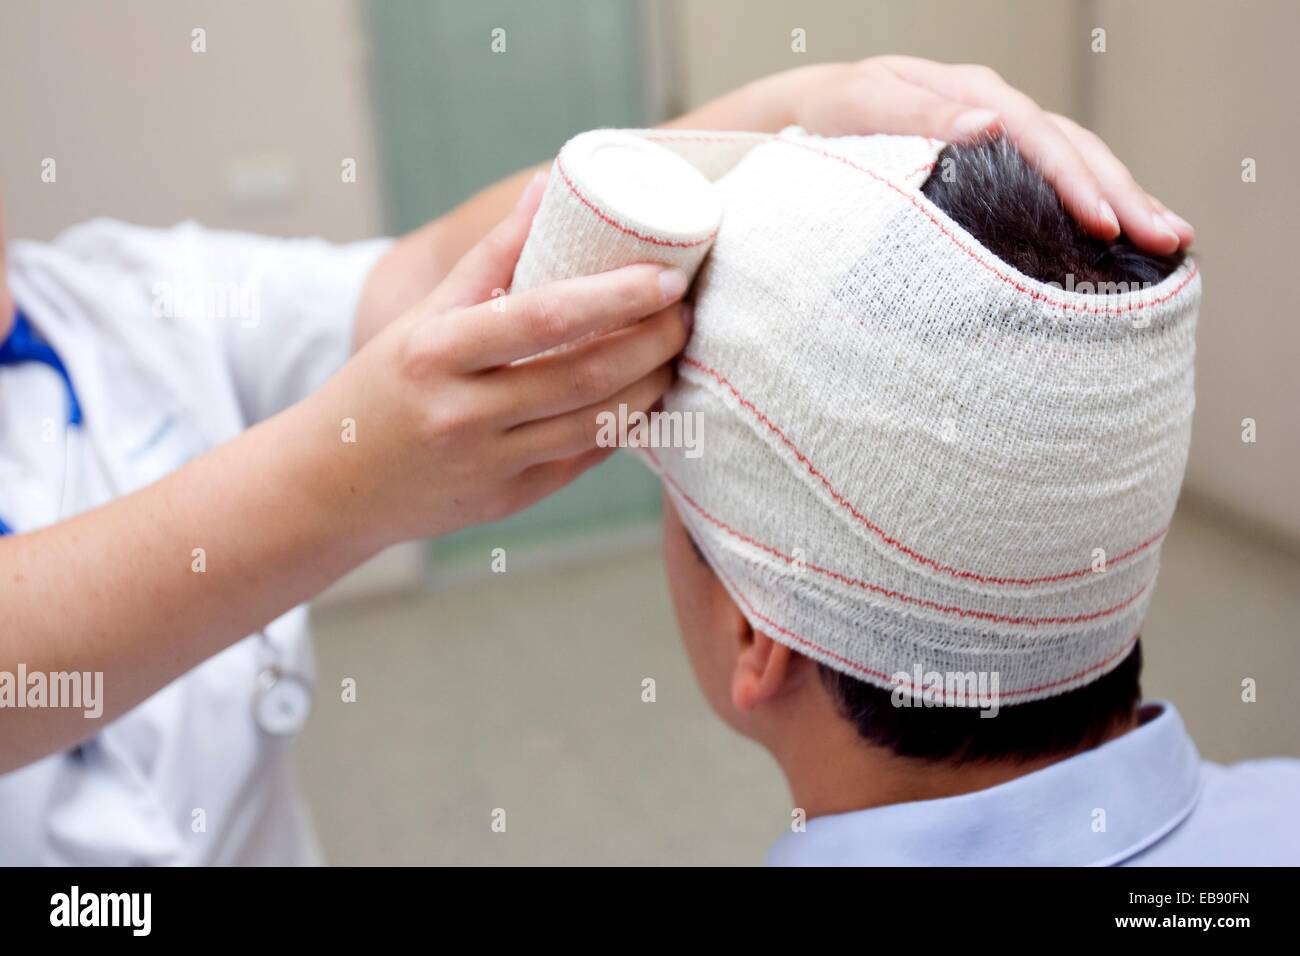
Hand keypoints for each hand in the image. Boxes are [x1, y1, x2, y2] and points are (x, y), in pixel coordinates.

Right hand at [309, 172, 690, 545]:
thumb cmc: (383, 386)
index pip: (544, 317)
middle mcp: (463, 412)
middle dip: (651, 342)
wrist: (333, 486)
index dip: (616, 297)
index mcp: (436, 351)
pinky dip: (621, 426)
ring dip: (649, 386)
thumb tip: (548, 187)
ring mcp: (488, 463)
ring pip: (596, 424)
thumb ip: (489, 259)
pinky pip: (582, 459)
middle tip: (683, 313)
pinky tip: (641, 398)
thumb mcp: (422, 318)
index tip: (666, 276)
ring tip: (672, 352)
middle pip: (585, 375)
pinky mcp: (507, 501)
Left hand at [790, 57, 1192, 254]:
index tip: (1102, 221)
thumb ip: (918, 116)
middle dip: (1123, 192)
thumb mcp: (862, 108)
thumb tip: (988, 126)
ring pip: (1077, 158)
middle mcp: (995, 109)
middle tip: (1165, 238)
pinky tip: (1123, 227)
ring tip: (1169, 236)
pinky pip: (1057, 173)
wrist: (814, 111)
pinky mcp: (1000, 159)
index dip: (1071, 179)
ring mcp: (1002, 132)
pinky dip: (1095, 198)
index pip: (1035, 135)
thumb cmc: (833, 114)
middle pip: (1073, 146)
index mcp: (968, 93)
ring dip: (1125, 196)